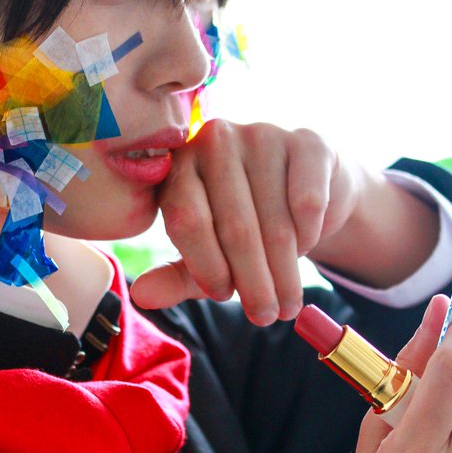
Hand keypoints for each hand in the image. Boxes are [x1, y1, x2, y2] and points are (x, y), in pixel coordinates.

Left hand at [129, 120, 361, 323]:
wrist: (306, 190)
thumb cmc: (245, 226)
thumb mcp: (206, 254)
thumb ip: (175, 276)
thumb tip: (142, 296)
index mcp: (179, 166)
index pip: (187, 219)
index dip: (205, 264)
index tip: (222, 297)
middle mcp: (216, 140)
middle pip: (235, 226)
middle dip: (251, 281)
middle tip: (264, 317)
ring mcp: (262, 135)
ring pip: (274, 221)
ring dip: (283, 271)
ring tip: (287, 303)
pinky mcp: (307, 142)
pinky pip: (308, 202)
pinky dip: (309, 235)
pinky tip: (307, 248)